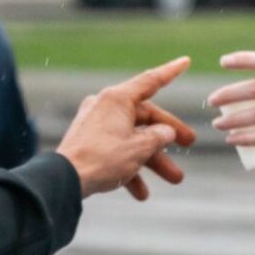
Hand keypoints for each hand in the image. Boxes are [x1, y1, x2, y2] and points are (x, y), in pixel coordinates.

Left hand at [57, 57, 195, 198]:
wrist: (64, 179)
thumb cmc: (102, 159)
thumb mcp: (139, 148)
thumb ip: (158, 137)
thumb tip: (165, 132)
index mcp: (117, 99)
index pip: (150, 81)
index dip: (170, 72)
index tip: (185, 61)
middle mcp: (105, 106)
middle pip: (144, 117)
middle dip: (167, 137)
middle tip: (189, 144)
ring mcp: (95, 124)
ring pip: (132, 138)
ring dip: (153, 159)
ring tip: (175, 178)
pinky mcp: (88, 142)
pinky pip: (115, 152)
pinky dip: (129, 170)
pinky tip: (141, 193)